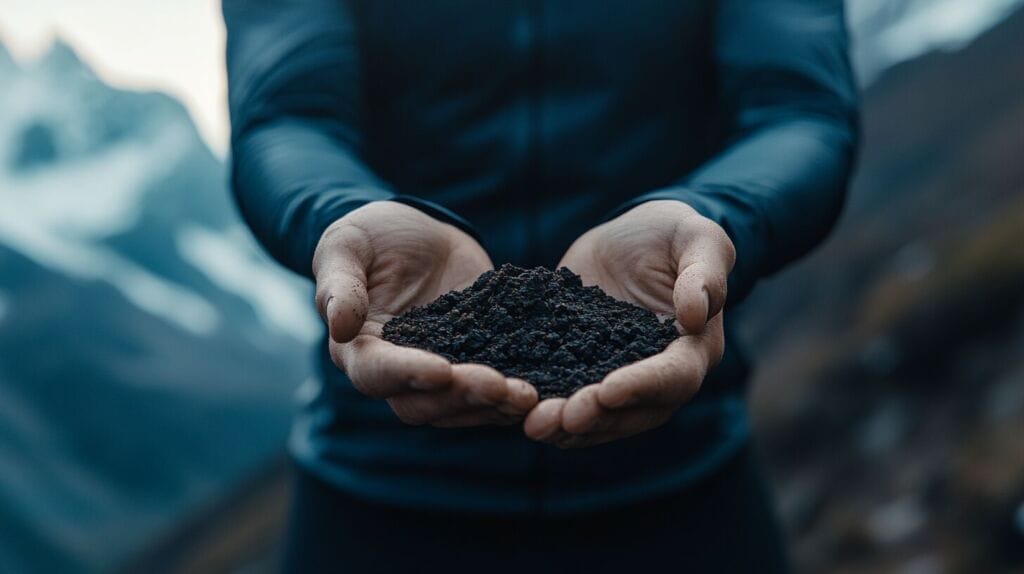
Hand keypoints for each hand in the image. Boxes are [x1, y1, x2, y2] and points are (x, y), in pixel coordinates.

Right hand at [313, 201, 537, 426]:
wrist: (417, 230)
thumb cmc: (369, 235)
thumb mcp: (346, 246)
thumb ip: (339, 284)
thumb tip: (339, 326)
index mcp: (359, 349)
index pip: (377, 373)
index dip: (408, 375)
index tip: (442, 371)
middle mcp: (398, 373)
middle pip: (423, 403)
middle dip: (461, 397)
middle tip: (499, 386)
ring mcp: (440, 371)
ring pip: (461, 407)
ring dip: (493, 405)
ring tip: (528, 396)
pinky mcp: (476, 360)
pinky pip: (492, 389)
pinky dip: (514, 395)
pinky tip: (544, 391)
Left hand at [524, 200, 734, 446]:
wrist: (629, 237)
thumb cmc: (672, 233)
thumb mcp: (696, 237)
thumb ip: (705, 272)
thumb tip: (695, 315)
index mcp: (695, 349)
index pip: (675, 377)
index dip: (642, 386)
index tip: (607, 391)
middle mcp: (660, 377)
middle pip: (635, 412)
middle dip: (599, 418)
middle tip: (564, 418)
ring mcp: (620, 380)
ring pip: (601, 418)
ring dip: (568, 427)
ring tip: (535, 425)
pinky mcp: (584, 371)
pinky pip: (568, 398)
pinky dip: (547, 410)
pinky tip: (518, 414)